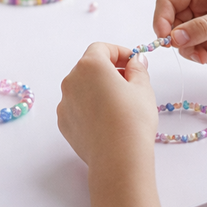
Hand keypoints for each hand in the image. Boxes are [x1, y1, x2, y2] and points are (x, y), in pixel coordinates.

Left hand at [58, 43, 161, 206]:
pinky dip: (89, 107)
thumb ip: (137, 68)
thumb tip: (135, 61)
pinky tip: (106, 119)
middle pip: (89, 67)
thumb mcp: (143, 88)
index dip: (119, 53)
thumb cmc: (133, 119)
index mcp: (90, 65)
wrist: (118, 158)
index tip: (132, 63)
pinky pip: (76, 106)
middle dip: (108, 70)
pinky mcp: (63, 122)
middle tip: (129, 82)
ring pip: (82, 87)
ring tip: (119, 104)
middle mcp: (71, 80)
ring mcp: (64, 102)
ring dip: (97, 89)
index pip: (101, 49)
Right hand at [154, 0, 206, 64]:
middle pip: (173, 25)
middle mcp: (198, 2)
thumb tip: (172, 39)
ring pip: (184, 40)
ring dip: (195, 52)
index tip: (165, 41)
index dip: (161, 20)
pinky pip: (199, 48)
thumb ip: (200, 29)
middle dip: (181, 43)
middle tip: (197, 55)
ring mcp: (206, 20)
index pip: (167, 2)